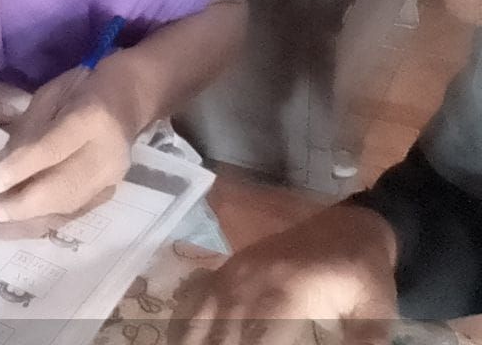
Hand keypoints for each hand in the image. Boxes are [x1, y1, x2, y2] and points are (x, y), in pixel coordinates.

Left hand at [0, 62, 135, 221]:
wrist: (126, 97)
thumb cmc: (81, 88)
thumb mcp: (50, 95)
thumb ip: (28, 129)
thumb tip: (2, 167)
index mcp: (92, 116)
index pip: (52, 149)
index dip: (20, 169)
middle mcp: (108, 151)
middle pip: (64, 187)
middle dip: (25, 204)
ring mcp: (114, 176)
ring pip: (70, 205)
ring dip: (33, 219)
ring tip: (1, 225)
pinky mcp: (112, 190)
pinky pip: (76, 212)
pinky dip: (47, 220)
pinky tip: (23, 223)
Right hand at [170, 206, 397, 344]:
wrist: (351, 225)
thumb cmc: (365, 274)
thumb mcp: (376, 313)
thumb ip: (364, 344)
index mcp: (287, 296)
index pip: (254, 342)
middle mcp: (253, 283)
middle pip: (221, 335)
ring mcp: (237, 272)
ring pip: (201, 318)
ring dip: (197, 338)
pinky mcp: (232, 266)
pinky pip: (198, 296)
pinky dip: (186, 322)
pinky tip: (183, 336)